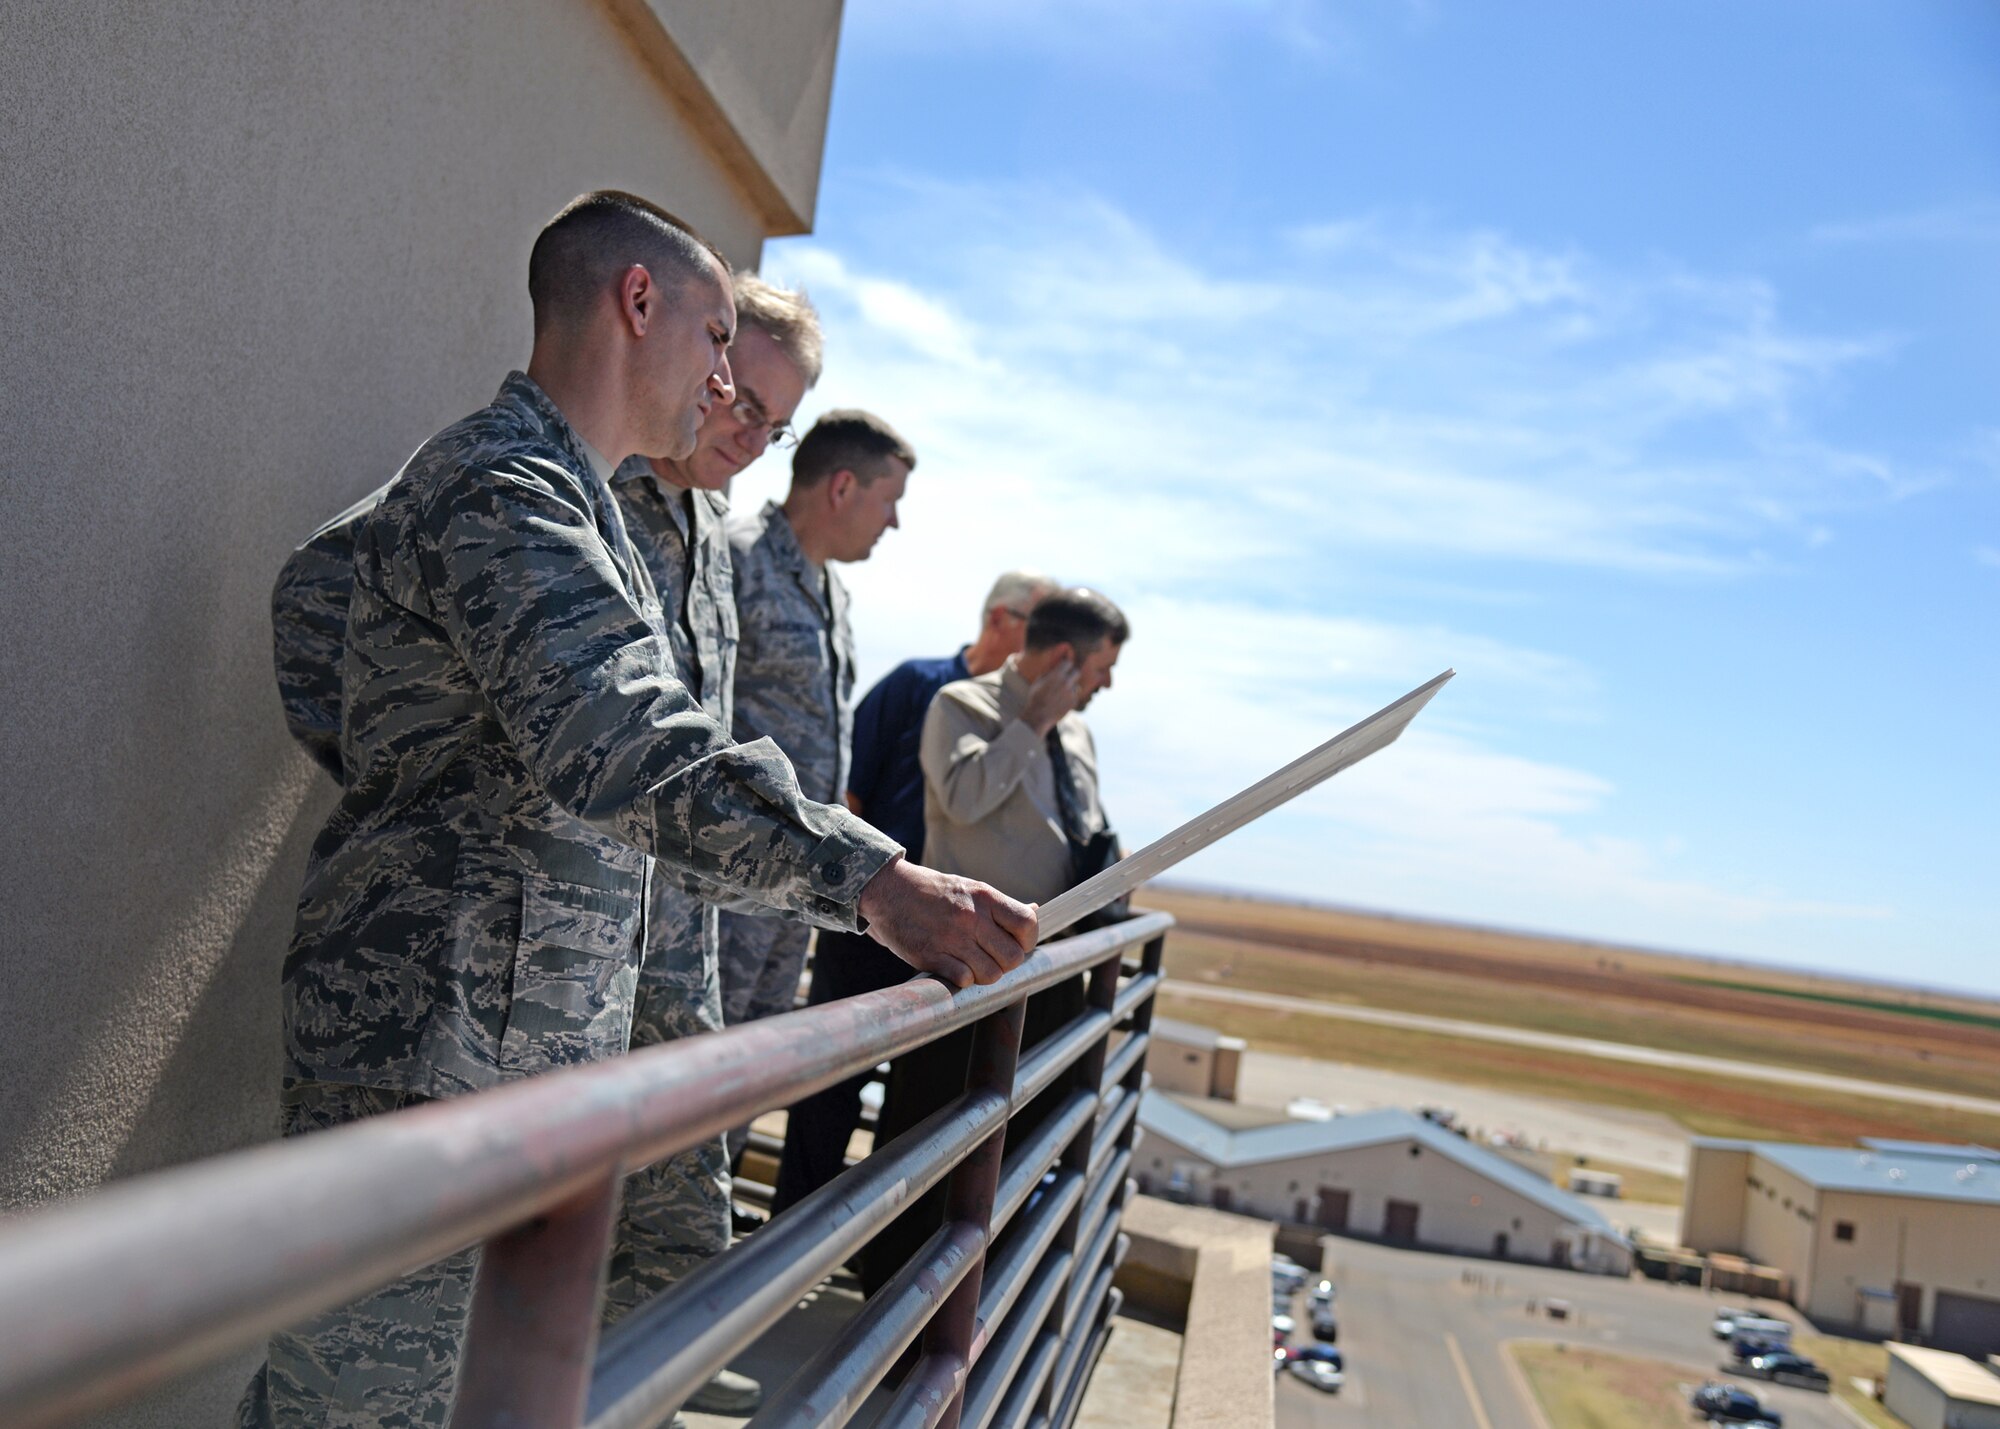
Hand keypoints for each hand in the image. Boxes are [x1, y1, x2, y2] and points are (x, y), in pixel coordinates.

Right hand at [857, 856, 1038, 988]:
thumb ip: (1000, 905)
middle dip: (1006, 963)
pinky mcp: (931, 955)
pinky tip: (953, 966)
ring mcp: (952, 938)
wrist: (888, 890)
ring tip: (971, 963)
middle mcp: (972, 917)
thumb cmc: (931, 891)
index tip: (1016, 944)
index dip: (1027, 941)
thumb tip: (1035, 911)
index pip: (1028, 923)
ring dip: (984, 974)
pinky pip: (965, 979)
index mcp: (985, 897)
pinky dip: (962, 979)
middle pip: (1013, 957)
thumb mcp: (970, 889)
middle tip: (990, 957)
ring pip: (992, 974)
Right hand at [1020, 657, 1080, 736]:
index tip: (1064, 667)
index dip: (1065, 665)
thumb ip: (1048, 672)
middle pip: (1076, 672)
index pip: (1068, 663)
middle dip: (1072, 674)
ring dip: (1070, 688)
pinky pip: (1075, 696)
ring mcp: (1071, 693)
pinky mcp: (1074, 702)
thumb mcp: (1038, 682)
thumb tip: (1055, 665)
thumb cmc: (1036, 698)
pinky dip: (1070, 697)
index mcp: (1056, 675)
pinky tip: (1060, 702)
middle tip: (1066, 678)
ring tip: (1059, 695)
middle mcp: (1066, 682)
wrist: (1038, 716)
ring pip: (1075, 686)